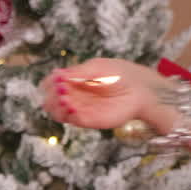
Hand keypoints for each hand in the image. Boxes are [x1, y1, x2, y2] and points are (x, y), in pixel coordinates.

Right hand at [41, 58, 166, 129]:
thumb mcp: (97, 67)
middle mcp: (74, 96)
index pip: (51, 84)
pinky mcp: (86, 120)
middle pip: (50, 99)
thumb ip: (77, 72)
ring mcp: (79, 109)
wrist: (140, 90)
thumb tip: (56, 74)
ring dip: (55, 106)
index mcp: (73, 81)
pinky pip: (69, 120)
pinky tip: (73, 107)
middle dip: (50, 95)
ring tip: (65, 99)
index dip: (50, 83)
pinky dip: (67, 114)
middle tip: (60, 89)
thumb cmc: (121, 74)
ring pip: (56, 112)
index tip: (56, 79)